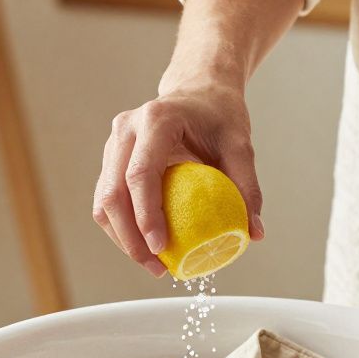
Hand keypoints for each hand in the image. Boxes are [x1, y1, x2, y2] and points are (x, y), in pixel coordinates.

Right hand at [93, 83, 264, 276]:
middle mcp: (126, 129)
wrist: (198, 91)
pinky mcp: (111, 160)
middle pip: (112, 193)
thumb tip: (255, 233)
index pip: (140, 174)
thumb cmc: (219, 115)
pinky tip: (146, 247)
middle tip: (157, 267)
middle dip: (129, 238)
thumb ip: (247, 187)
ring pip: (103, 201)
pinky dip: (123, 228)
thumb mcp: (240, 145)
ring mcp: (114, 144)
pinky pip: (108, 201)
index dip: (146, 216)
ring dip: (122, 239)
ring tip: (152, 264)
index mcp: (155, 120)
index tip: (161, 248)